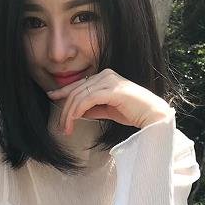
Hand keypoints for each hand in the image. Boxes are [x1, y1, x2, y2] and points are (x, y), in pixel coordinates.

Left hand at [46, 68, 172, 134]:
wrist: (152, 115)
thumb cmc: (133, 112)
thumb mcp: (107, 110)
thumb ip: (93, 108)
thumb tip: (77, 112)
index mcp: (105, 77)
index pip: (79, 84)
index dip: (63, 91)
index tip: (52, 97)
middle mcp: (105, 75)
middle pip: (76, 91)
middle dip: (65, 109)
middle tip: (61, 126)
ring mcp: (109, 81)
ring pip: (79, 96)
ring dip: (69, 113)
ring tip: (66, 128)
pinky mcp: (112, 90)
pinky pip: (87, 99)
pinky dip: (78, 111)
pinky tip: (74, 120)